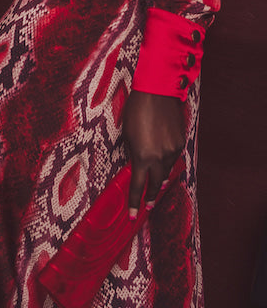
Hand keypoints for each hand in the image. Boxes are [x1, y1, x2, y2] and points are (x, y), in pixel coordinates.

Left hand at [122, 89, 184, 215]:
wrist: (157, 92)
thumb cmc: (136, 110)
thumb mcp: (126, 134)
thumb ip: (131, 152)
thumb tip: (135, 165)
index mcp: (142, 156)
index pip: (138, 186)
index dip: (135, 202)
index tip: (133, 216)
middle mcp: (159, 157)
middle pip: (155, 183)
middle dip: (150, 195)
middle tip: (147, 204)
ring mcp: (172, 150)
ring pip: (166, 170)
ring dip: (159, 176)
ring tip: (155, 184)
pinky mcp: (180, 142)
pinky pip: (173, 157)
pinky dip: (166, 161)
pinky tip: (162, 159)